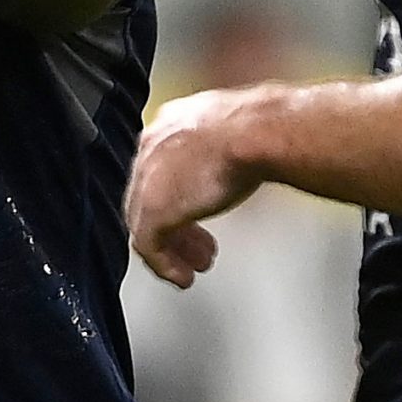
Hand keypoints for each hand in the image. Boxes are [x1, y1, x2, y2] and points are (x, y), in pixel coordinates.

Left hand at [127, 84, 301, 286]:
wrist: (253, 132)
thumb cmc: (257, 129)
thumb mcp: (234, 134)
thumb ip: (220, 150)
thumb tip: (234, 165)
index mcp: (169, 124)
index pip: (158, 168)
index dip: (178, 196)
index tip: (194, 214)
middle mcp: (151, 149)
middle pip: (150, 197)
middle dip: (176, 226)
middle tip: (195, 246)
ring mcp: (147, 180)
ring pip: (145, 223)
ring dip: (171, 250)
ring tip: (190, 267)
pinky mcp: (153, 209)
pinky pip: (148, 246)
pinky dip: (164, 266)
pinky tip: (182, 277)